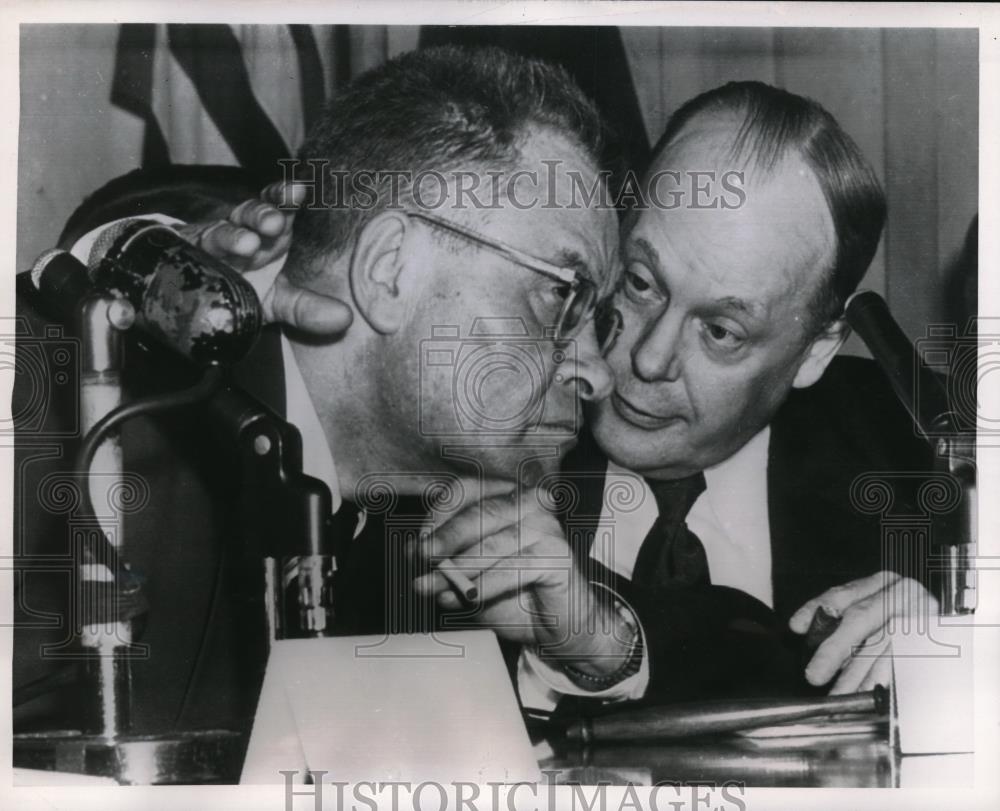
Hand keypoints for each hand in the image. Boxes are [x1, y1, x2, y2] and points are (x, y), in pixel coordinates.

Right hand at [179, 181, 352, 335]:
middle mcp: (242, 231)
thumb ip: (307, 308)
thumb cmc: (245, 288)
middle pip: (251, 212)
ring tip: (248, 244)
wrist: (199, 297)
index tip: (300, 191)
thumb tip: (345, 319)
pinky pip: (191, 248)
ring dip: (235, 234)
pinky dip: (197, 250)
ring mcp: (213, 241)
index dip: (287, 196)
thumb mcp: (278, 301)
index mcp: (269, 235)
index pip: (279, 207)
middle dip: (262, 214)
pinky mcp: (186, 253)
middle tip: (275, 223)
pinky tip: (201, 254)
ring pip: (222, 230)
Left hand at [410, 487, 635, 678]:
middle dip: (443, 541)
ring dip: (456, 571)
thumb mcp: (470, 572)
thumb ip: (445, 557)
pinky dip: (482, 587)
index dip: (437, 518)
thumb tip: (414, 549)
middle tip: (420, 562)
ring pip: (491, 544)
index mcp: (507, 494)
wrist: (559, 626)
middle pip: (477, 513)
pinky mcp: (557, 556)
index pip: (464, 491)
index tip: (418, 547)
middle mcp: (530, 502)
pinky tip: (463, 599)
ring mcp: (547, 527)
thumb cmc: (515, 593)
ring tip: (433, 589)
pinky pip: (511, 569)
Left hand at [789, 571, 938, 693]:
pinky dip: (881, 683)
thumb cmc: (903, 616)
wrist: (949, 625)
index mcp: (883, 582)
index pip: (842, 594)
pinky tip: (864, 696)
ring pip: (882, 649)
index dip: (816, 610)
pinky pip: (903, 667)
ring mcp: (921, 619)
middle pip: (861, 621)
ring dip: (855, 677)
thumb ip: (842, 616)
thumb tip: (806, 631)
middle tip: (814, 673)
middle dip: (834, 650)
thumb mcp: (873, 606)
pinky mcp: (934, 644)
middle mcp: (902, 596)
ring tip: (836, 695)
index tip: (796, 627)